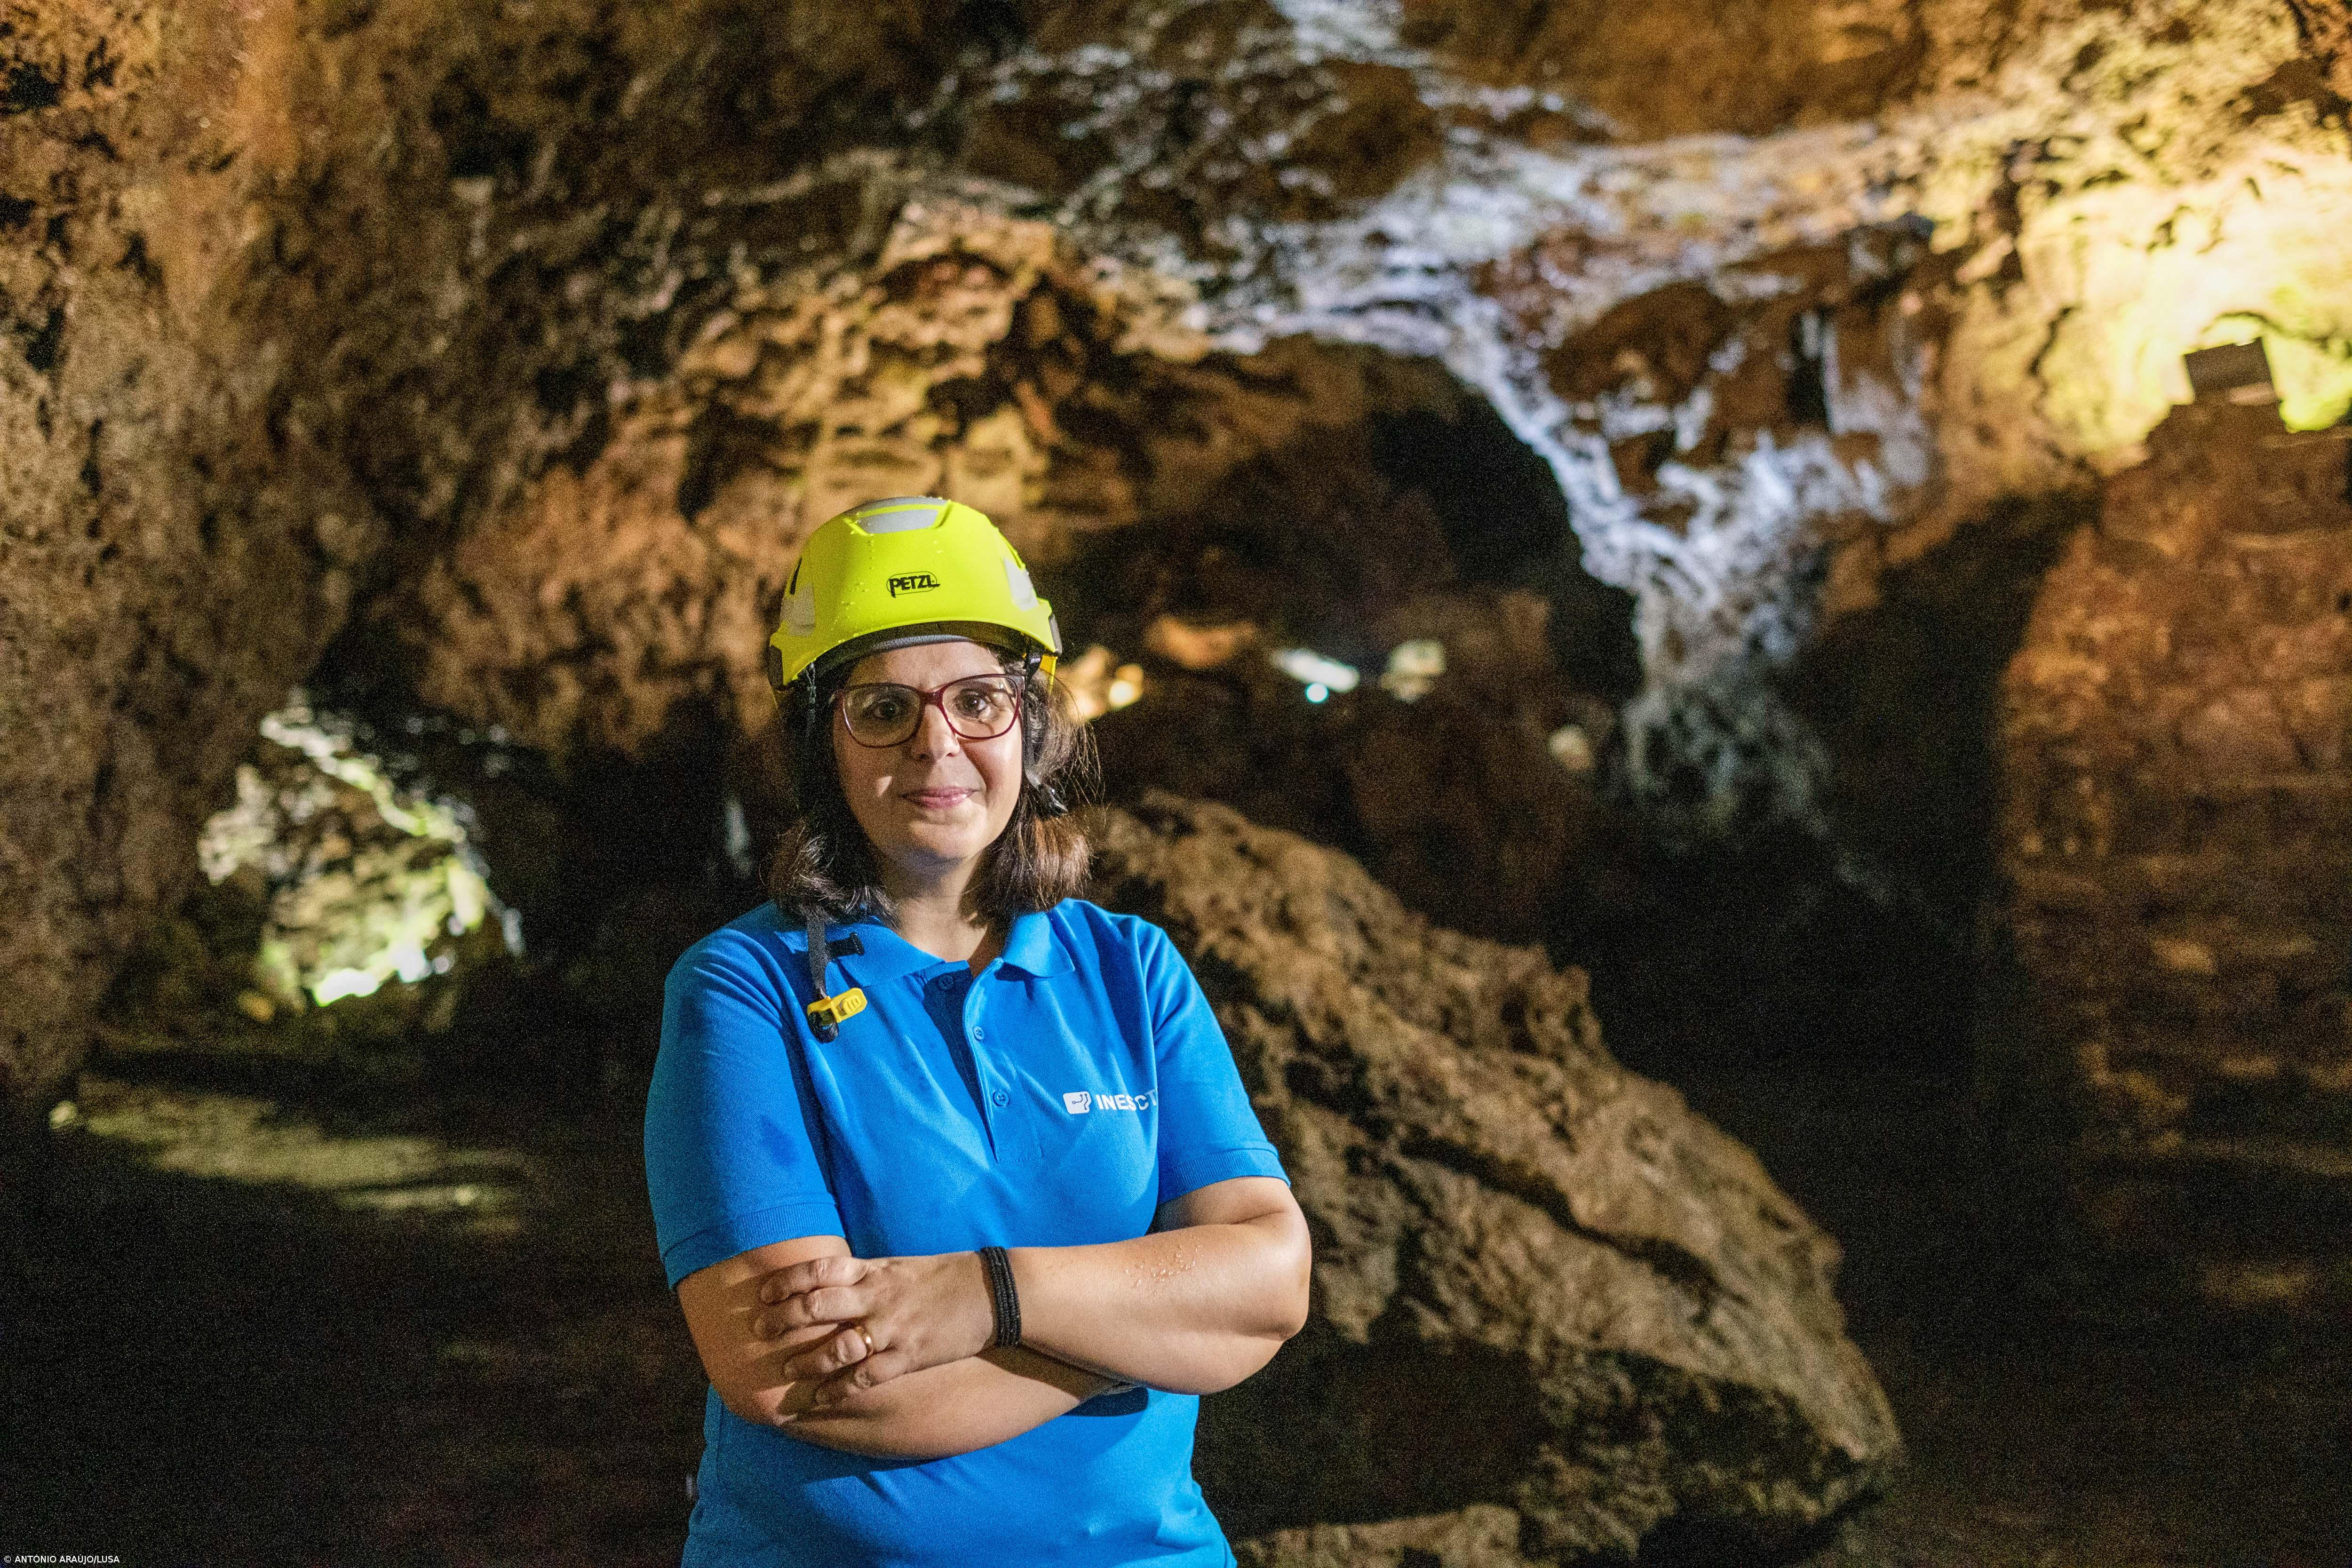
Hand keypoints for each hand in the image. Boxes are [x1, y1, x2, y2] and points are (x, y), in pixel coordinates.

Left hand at [755, 1251, 996, 1406]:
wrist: (993, 1293)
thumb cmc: (944, 1276)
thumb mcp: (899, 1266)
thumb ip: (864, 1276)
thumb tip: (827, 1282)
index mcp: (875, 1271)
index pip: (819, 1270)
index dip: (786, 1281)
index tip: (763, 1293)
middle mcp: (878, 1298)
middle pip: (817, 1306)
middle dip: (783, 1319)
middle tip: (760, 1330)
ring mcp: (893, 1329)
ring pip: (837, 1347)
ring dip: (807, 1361)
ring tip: (787, 1371)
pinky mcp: (909, 1357)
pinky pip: (866, 1377)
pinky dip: (839, 1390)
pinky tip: (821, 1398)